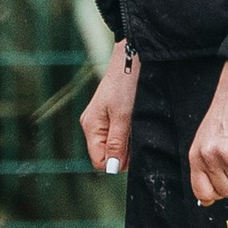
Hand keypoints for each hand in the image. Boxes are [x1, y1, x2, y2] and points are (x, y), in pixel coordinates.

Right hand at [80, 45, 138, 176]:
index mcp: (91, 127)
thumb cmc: (126, 85)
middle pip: (108, 155)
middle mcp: (93, 125)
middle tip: (137, 133)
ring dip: (129, 141)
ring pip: (115, 145)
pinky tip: (136, 120)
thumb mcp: (124, 117)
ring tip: (137, 124)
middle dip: (125, 152)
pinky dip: (130, 133)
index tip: (132, 148)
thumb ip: (117, 143)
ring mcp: (101, 120)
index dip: (118, 161)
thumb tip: (112, 169)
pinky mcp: (111, 114)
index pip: (100, 161)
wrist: (132, 58)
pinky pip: (119, 134)